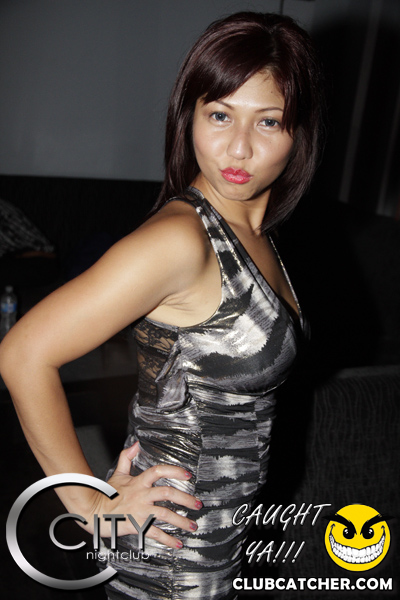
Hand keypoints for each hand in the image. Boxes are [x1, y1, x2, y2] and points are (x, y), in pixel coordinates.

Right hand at [83, 442, 201, 548]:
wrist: (93, 511)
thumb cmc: (107, 494)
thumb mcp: (118, 473)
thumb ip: (127, 457)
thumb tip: (136, 443)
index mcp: (139, 482)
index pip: (158, 471)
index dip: (174, 471)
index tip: (188, 475)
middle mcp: (142, 495)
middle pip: (167, 493)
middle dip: (186, 499)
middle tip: (198, 504)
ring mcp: (140, 511)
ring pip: (165, 514)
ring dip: (181, 521)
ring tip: (192, 526)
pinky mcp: (137, 525)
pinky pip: (155, 533)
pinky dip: (168, 539)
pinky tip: (177, 543)